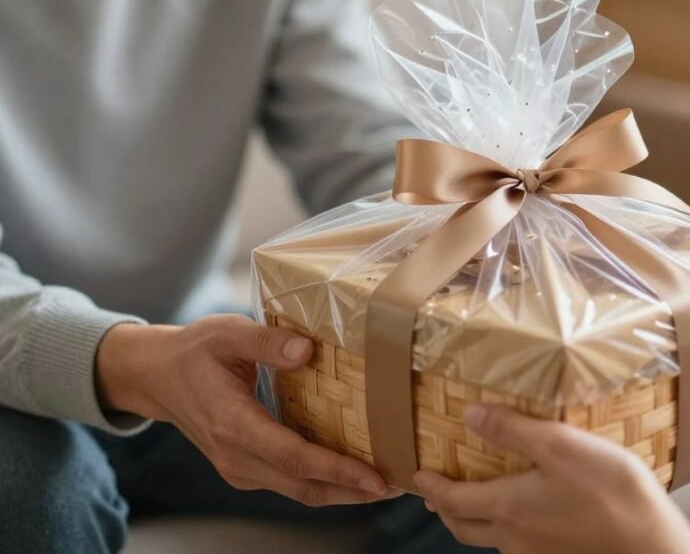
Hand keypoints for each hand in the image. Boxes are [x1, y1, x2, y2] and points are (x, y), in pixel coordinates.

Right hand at [96, 315, 397, 505]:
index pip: (295, 458)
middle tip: (399, 484)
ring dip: (343, 491)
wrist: (156, 376)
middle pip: (304, 486)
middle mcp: (237, 456)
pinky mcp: (245, 468)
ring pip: (299, 491)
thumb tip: (308, 350)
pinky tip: (354, 472)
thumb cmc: (194, 350)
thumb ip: (266, 341)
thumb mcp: (226, 333)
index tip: (376, 476)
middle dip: (353, 490)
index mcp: (234, 425)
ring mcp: (239, 467)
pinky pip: (290, 482)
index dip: (338, 470)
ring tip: (386, 483)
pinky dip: (324, 482)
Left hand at [415, 405, 689, 553]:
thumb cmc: (609, 490)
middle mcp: (513, 538)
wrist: (649, 544)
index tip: (418, 475)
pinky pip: (518, 546)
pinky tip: (525, 517)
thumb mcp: (561, 446)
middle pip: (464, 528)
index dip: (432, 487)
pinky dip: (505, 530)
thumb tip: (470, 416)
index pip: (453, 500)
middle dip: (446, 510)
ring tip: (476, 501)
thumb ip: (513, 430)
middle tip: (437, 494)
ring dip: (475, 521)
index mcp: (507, 507)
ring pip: (491, 540)